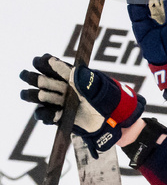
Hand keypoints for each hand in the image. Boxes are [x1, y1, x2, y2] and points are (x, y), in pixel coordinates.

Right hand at [19, 54, 144, 157]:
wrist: (114, 122)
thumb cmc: (109, 101)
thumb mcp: (101, 88)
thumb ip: (87, 80)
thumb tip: (72, 73)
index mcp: (70, 75)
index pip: (50, 65)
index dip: (43, 63)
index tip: (40, 62)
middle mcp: (61, 87)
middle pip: (39, 79)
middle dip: (34, 78)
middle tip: (34, 79)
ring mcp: (58, 102)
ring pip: (37, 96)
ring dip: (35, 95)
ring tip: (39, 96)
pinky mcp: (59, 117)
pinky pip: (44, 115)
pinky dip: (46, 114)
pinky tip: (54, 114)